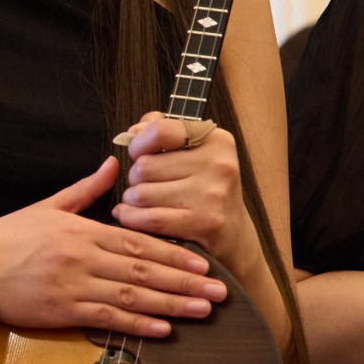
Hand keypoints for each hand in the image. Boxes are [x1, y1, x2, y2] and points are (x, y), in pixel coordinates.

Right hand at [0, 159, 225, 336]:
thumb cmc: (9, 237)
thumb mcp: (48, 205)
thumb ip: (85, 189)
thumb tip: (114, 164)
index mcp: (82, 230)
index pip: (139, 241)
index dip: (175, 253)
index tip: (203, 262)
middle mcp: (83, 258)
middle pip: (144, 270)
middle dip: (185, 281)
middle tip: (219, 292)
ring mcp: (74, 286)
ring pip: (132, 296)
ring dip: (171, 304)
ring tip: (202, 310)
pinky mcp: (62, 311)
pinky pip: (107, 318)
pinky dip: (137, 325)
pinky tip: (163, 329)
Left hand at [112, 113, 252, 268]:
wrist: (233, 234)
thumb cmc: (205, 189)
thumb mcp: (196, 153)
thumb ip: (164, 133)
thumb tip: (134, 129)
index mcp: (216, 141)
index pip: (160, 131)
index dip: (139, 143)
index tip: (138, 153)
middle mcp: (218, 165)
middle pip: (144, 165)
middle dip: (135, 177)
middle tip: (145, 185)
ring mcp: (211, 195)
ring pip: (141, 193)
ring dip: (132, 200)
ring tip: (141, 202)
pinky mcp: (202, 224)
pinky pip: (148, 218)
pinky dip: (131, 218)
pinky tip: (131, 216)